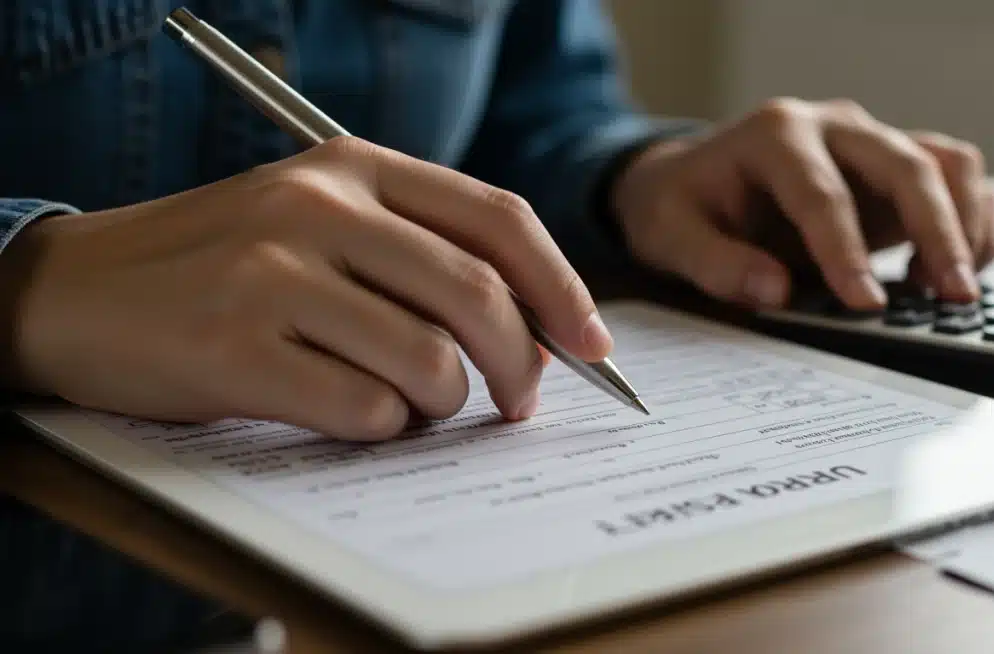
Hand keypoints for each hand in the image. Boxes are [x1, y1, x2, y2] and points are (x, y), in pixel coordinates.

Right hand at [1, 136, 608, 440]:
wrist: (75, 289)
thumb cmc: (219, 265)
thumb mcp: (317, 221)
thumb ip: (416, 254)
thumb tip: (535, 330)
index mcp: (353, 166)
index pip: (497, 219)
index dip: (561, 288)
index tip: (593, 346)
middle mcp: (318, 206)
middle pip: (478, 295)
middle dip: (522, 365)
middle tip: (519, 403)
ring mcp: (273, 273)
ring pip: (428, 360)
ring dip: (441, 403)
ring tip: (407, 404)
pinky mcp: (235, 346)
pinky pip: (364, 409)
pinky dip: (380, 428)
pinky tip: (347, 414)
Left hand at [612, 98, 993, 309]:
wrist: (691, 180)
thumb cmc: (681, 205)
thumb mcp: (670, 236)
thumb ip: (716, 264)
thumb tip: (774, 292)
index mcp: (775, 135)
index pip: (823, 193)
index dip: (847, 251)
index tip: (864, 305)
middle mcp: (833, 127)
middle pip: (906, 166)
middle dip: (937, 232)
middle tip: (953, 296)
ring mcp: (871, 143)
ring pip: (947, 163)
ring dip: (966, 224)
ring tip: (956, 290)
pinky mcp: (894, 168)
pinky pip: (956, 179)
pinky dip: (971, 222)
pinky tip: (948, 275)